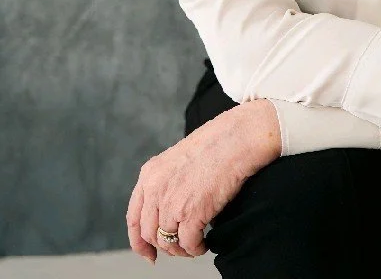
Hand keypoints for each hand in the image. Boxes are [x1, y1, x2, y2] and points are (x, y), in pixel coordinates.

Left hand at [126, 99, 280, 263]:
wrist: (236, 138)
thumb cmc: (216, 143)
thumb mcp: (178, 158)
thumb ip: (167, 181)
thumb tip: (168, 208)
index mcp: (150, 174)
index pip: (134, 218)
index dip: (139, 241)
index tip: (148, 252)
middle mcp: (155, 190)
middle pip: (149, 234)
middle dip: (164, 246)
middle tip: (179, 249)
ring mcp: (171, 203)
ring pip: (167, 242)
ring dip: (181, 249)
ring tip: (194, 245)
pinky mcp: (192, 214)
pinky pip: (188, 243)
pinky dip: (196, 249)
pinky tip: (204, 243)